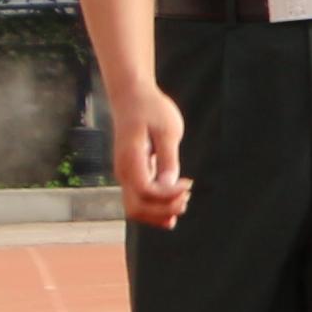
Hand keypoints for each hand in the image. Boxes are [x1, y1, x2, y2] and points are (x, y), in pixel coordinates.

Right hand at [109, 87, 191, 230]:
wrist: (132, 98)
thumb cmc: (152, 110)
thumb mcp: (167, 130)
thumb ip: (168, 158)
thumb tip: (169, 183)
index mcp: (131, 160)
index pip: (146, 191)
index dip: (168, 194)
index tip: (188, 182)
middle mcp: (123, 172)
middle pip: (137, 207)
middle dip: (163, 210)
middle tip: (187, 199)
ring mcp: (125, 175)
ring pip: (135, 208)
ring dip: (158, 213)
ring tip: (183, 204)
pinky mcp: (132, 174)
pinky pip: (137, 200)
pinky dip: (153, 209)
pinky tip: (171, 212)